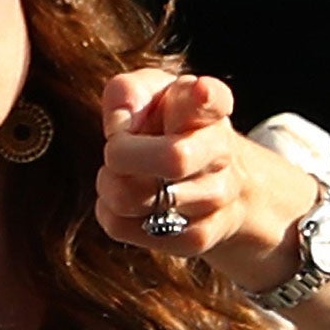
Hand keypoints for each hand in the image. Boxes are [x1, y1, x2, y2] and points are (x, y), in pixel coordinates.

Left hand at [94, 70, 245, 256]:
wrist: (213, 177)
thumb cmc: (168, 126)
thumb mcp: (150, 95)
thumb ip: (128, 93)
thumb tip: (119, 121)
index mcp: (207, 108)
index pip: (213, 99)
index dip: (204, 96)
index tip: (199, 91)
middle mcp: (220, 153)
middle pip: (173, 158)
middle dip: (122, 153)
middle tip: (116, 149)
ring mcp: (213, 198)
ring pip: (133, 197)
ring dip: (109, 184)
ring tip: (120, 174)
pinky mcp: (195, 238)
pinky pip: (123, 227)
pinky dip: (109, 211)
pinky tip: (126, 202)